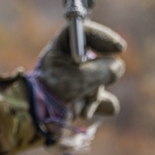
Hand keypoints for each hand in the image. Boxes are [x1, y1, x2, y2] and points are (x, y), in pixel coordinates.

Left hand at [27, 20, 125, 154]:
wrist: (34, 122)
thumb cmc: (53, 95)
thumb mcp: (80, 79)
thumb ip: (104, 71)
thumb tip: (118, 66)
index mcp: (60, 48)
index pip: (84, 32)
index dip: (104, 37)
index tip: (120, 48)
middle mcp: (66, 60)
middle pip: (96, 58)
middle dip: (100, 75)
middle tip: (94, 84)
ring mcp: (72, 78)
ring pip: (98, 79)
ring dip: (95, 93)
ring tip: (82, 104)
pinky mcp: (76, 97)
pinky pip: (95, 97)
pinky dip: (93, 105)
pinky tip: (82, 112)